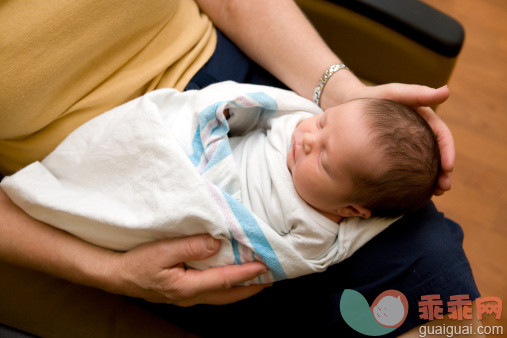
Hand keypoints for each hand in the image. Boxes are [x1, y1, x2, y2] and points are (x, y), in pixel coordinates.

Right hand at [106, 235, 269, 306]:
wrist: (117, 275)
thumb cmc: (137, 262)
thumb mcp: (161, 251)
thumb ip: (190, 247)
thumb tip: (215, 243)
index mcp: (187, 286)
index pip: (224, 281)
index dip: (247, 274)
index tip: (265, 266)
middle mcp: (190, 296)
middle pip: (228, 295)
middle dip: (252, 288)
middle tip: (271, 278)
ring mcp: (187, 297)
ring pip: (221, 296)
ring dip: (242, 289)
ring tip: (257, 279)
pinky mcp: (184, 292)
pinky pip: (212, 292)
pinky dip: (228, 286)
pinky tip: (231, 278)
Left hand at [323, 78, 453, 194]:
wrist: (347, 107)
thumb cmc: (371, 98)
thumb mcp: (393, 94)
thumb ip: (417, 93)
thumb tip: (447, 91)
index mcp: (423, 119)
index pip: (441, 136)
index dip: (448, 151)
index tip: (448, 167)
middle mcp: (418, 133)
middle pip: (436, 154)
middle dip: (443, 172)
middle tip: (444, 188)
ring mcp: (406, 145)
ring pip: (423, 164)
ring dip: (431, 179)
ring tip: (434, 194)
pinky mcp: (393, 155)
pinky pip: (406, 168)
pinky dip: (412, 180)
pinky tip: (411, 192)